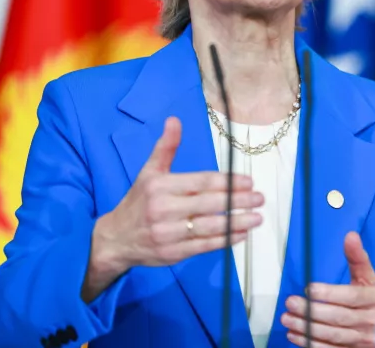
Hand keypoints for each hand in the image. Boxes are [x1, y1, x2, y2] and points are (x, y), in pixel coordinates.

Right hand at [83, 117, 263, 299]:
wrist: (114, 239)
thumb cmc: (138, 202)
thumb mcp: (149, 172)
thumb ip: (166, 147)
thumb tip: (175, 120)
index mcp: (160, 186)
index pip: (201, 182)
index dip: (228, 182)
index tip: (248, 182)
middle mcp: (164, 209)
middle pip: (209, 204)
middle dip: (238, 201)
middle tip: (260, 198)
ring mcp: (168, 233)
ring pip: (209, 227)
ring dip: (236, 223)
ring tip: (257, 217)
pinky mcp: (173, 253)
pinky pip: (203, 246)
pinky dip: (224, 241)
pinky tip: (241, 235)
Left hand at [282, 232, 374, 346]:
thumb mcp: (371, 279)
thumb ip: (358, 258)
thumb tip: (350, 235)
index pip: (352, 297)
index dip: (330, 293)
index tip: (309, 289)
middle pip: (339, 317)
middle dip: (312, 311)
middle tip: (291, 303)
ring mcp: (365, 341)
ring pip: (333, 335)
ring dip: (307, 329)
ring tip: (288, 319)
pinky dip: (311, 344)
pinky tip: (296, 335)